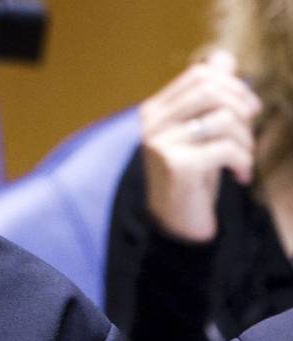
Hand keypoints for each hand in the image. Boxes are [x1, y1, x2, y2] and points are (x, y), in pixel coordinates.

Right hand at [140, 50, 261, 240]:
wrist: (175, 222)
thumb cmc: (191, 174)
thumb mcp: (198, 131)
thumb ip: (207, 96)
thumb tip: (222, 58)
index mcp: (154, 111)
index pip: (200, 74)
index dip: (234, 85)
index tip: (246, 110)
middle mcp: (152, 124)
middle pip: (212, 89)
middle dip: (243, 108)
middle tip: (250, 131)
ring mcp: (161, 144)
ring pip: (224, 118)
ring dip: (246, 140)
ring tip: (243, 159)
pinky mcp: (177, 166)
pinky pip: (227, 148)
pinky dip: (244, 162)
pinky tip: (240, 176)